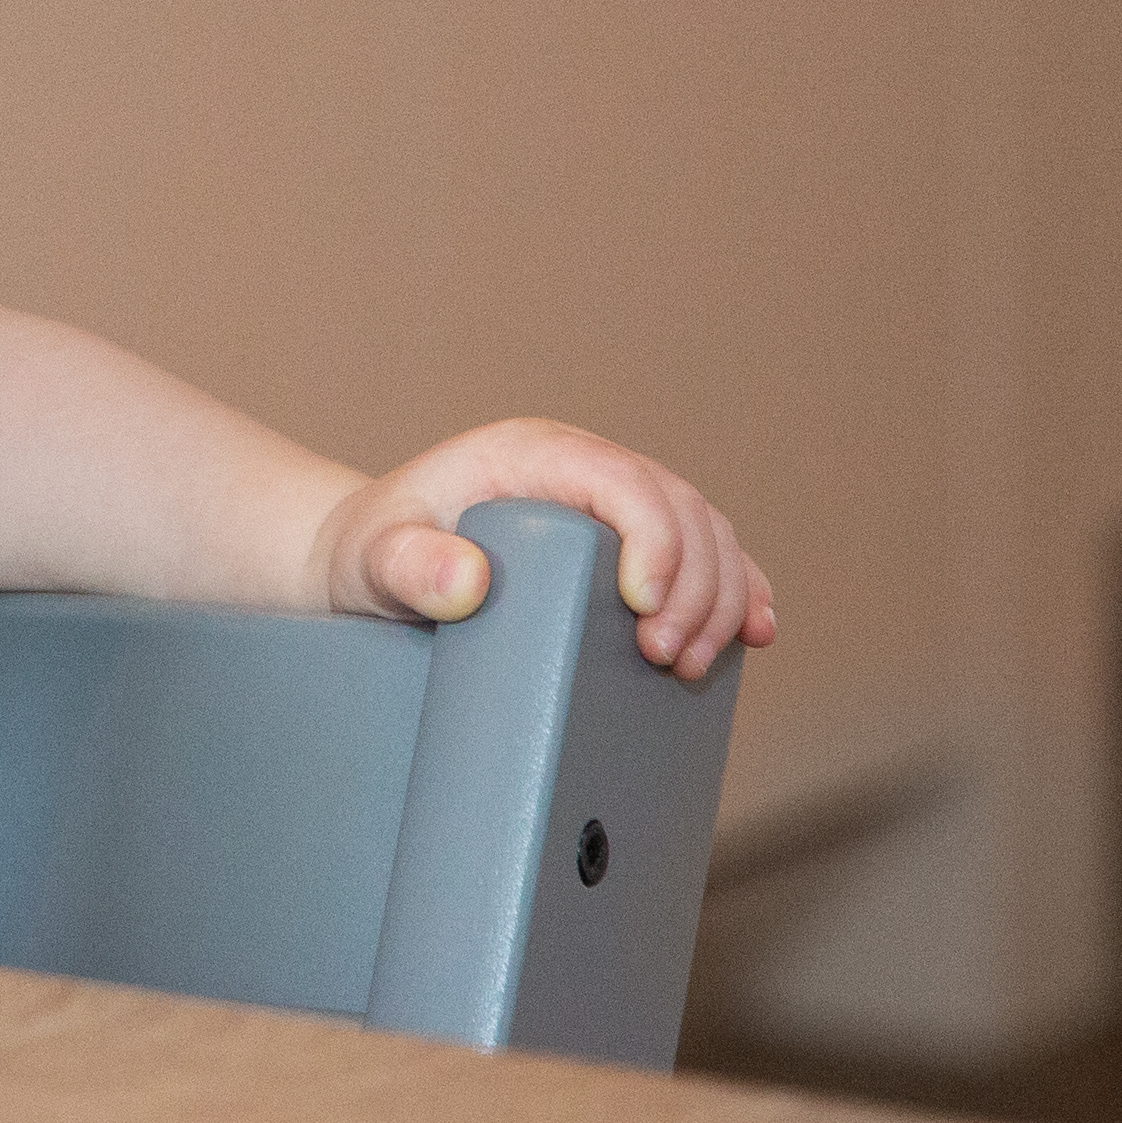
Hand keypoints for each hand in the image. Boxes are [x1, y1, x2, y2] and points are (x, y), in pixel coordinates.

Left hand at [304, 417, 777, 680]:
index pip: (623, 480)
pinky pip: (704, 559)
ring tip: (689, 666)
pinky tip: (752, 636)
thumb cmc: (370, 557)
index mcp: (532, 456)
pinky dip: (737, 593)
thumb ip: (408, 567)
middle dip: (695, 586)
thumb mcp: (374, 560)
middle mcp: (582, 471)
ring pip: (706, 535)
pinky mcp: (626, 549)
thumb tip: (470, 581)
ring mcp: (610, 508)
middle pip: (680, 510)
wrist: (369, 567)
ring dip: (721, 599)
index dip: (654, 539)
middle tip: (665, 661)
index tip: (644, 611)